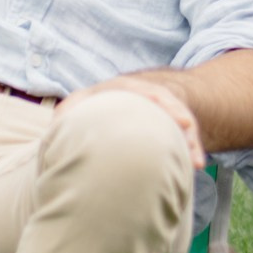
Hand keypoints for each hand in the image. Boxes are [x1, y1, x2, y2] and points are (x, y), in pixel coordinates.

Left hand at [60, 74, 204, 165]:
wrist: (130, 98)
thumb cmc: (102, 104)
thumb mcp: (86, 101)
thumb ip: (71, 109)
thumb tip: (56, 121)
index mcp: (125, 88)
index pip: (137, 88)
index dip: (147, 96)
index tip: (155, 104)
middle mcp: (148, 95)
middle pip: (166, 101)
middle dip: (176, 112)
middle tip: (186, 125)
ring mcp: (164, 110)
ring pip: (181, 120)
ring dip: (188, 138)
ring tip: (194, 159)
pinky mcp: (174, 125)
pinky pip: (187, 136)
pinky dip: (192, 149)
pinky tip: (196, 164)